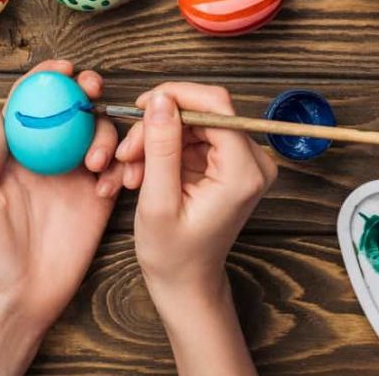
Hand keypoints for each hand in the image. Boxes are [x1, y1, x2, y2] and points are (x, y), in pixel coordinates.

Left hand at [0, 60, 122, 375]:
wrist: (17, 300)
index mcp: (16, 153)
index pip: (32, 103)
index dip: (46, 79)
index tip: (64, 68)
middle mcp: (48, 158)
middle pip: (72, 111)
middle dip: (86, 93)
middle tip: (92, 92)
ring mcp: (75, 178)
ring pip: (99, 135)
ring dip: (105, 136)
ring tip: (99, 162)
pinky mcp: (98, 200)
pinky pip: (118, 170)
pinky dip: (122, 168)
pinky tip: (110, 185)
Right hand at [115, 83, 277, 375]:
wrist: (186, 281)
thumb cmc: (173, 253)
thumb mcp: (158, 200)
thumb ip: (161, 148)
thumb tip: (161, 100)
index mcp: (242, 171)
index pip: (216, 106)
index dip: (175, 97)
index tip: (141, 107)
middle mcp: (252, 161)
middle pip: (202, 112)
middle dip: (158, 126)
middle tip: (126, 153)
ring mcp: (241, 161)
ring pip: (192, 123)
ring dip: (155, 140)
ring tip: (130, 170)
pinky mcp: (227, 163)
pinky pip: (191, 137)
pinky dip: (163, 150)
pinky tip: (142, 172)